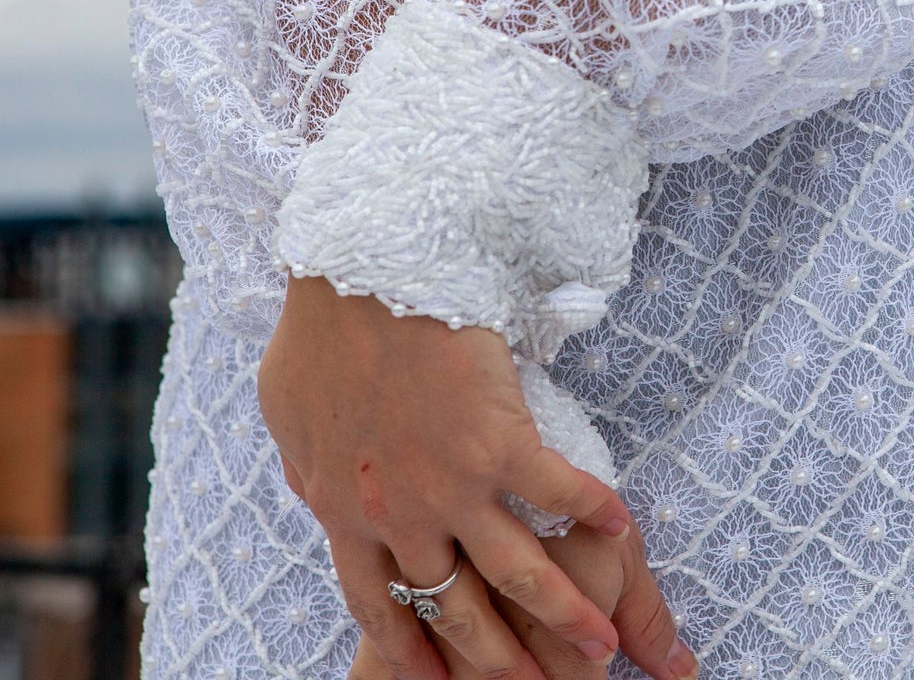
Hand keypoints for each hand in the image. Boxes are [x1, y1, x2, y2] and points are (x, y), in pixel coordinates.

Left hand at [257, 274, 694, 679]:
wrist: (362, 272)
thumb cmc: (319, 330)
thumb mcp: (289, 416)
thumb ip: (307, 467)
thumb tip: (308, 489)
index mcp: (342, 509)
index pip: (378, 604)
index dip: (412, 648)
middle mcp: (399, 514)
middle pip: (455, 607)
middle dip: (497, 657)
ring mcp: (453, 483)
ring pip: (518, 573)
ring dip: (564, 615)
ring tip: (600, 646)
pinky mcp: (500, 442)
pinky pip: (559, 494)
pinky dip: (594, 513)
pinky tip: (624, 526)